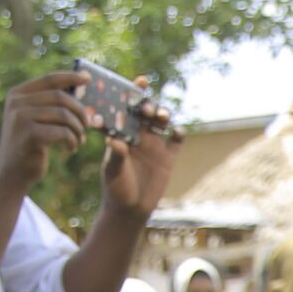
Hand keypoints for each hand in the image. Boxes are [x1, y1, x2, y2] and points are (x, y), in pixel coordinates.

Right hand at [0, 72, 92, 189]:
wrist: (11, 173)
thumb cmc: (30, 145)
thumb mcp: (35, 120)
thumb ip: (48, 105)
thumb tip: (78, 90)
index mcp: (18, 94)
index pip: (49, 79)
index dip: (70, 77)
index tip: (88, 78)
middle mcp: (17, 102)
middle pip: (60, 97)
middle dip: (79, 111)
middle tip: (87, 126)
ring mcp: (21, 117)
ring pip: (64, 114)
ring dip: (78, 129)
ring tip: (78, 141)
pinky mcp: (29, 134)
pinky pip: (62, 132)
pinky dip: (72, 141)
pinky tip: (71, 149)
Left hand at [98, 77, 177, 216]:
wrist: (131, 209)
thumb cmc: (116, 189)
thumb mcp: (113, 172)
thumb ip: (115, 155)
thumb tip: (114, 140)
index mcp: (122, 133)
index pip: (126, 109)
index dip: (132, 94)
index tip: (139, 82)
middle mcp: (138, 135)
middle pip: (145, 112)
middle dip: (148, 104)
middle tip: (148, 108)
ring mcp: (154, 145)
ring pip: (161, 122)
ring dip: (163, 115)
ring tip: (161, 117)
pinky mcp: (168, 158)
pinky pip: (176, 141)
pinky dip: (179, 133)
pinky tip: (177, 132)